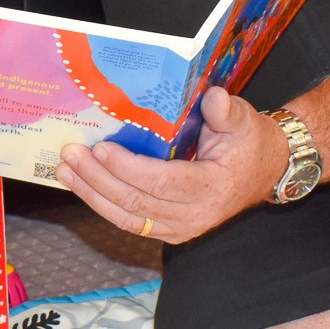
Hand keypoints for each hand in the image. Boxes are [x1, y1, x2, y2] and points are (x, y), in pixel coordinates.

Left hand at [53, 87, 289, 243]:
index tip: (101, 148)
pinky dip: (103, 204)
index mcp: (211, 188)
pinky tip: (81, 185)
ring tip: (65, 171)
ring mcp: (180, 228)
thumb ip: (227, 111)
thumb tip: (214, 98)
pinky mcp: (168, 230)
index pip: (161, 182)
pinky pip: (130, 221)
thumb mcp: (244, 120)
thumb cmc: (250, 143)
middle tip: (70, 155)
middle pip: (136, 203)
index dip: (128, 168)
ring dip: (92, 194)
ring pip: (127, 218)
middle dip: (98, 179)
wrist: (264, 172)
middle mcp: (194, 216)